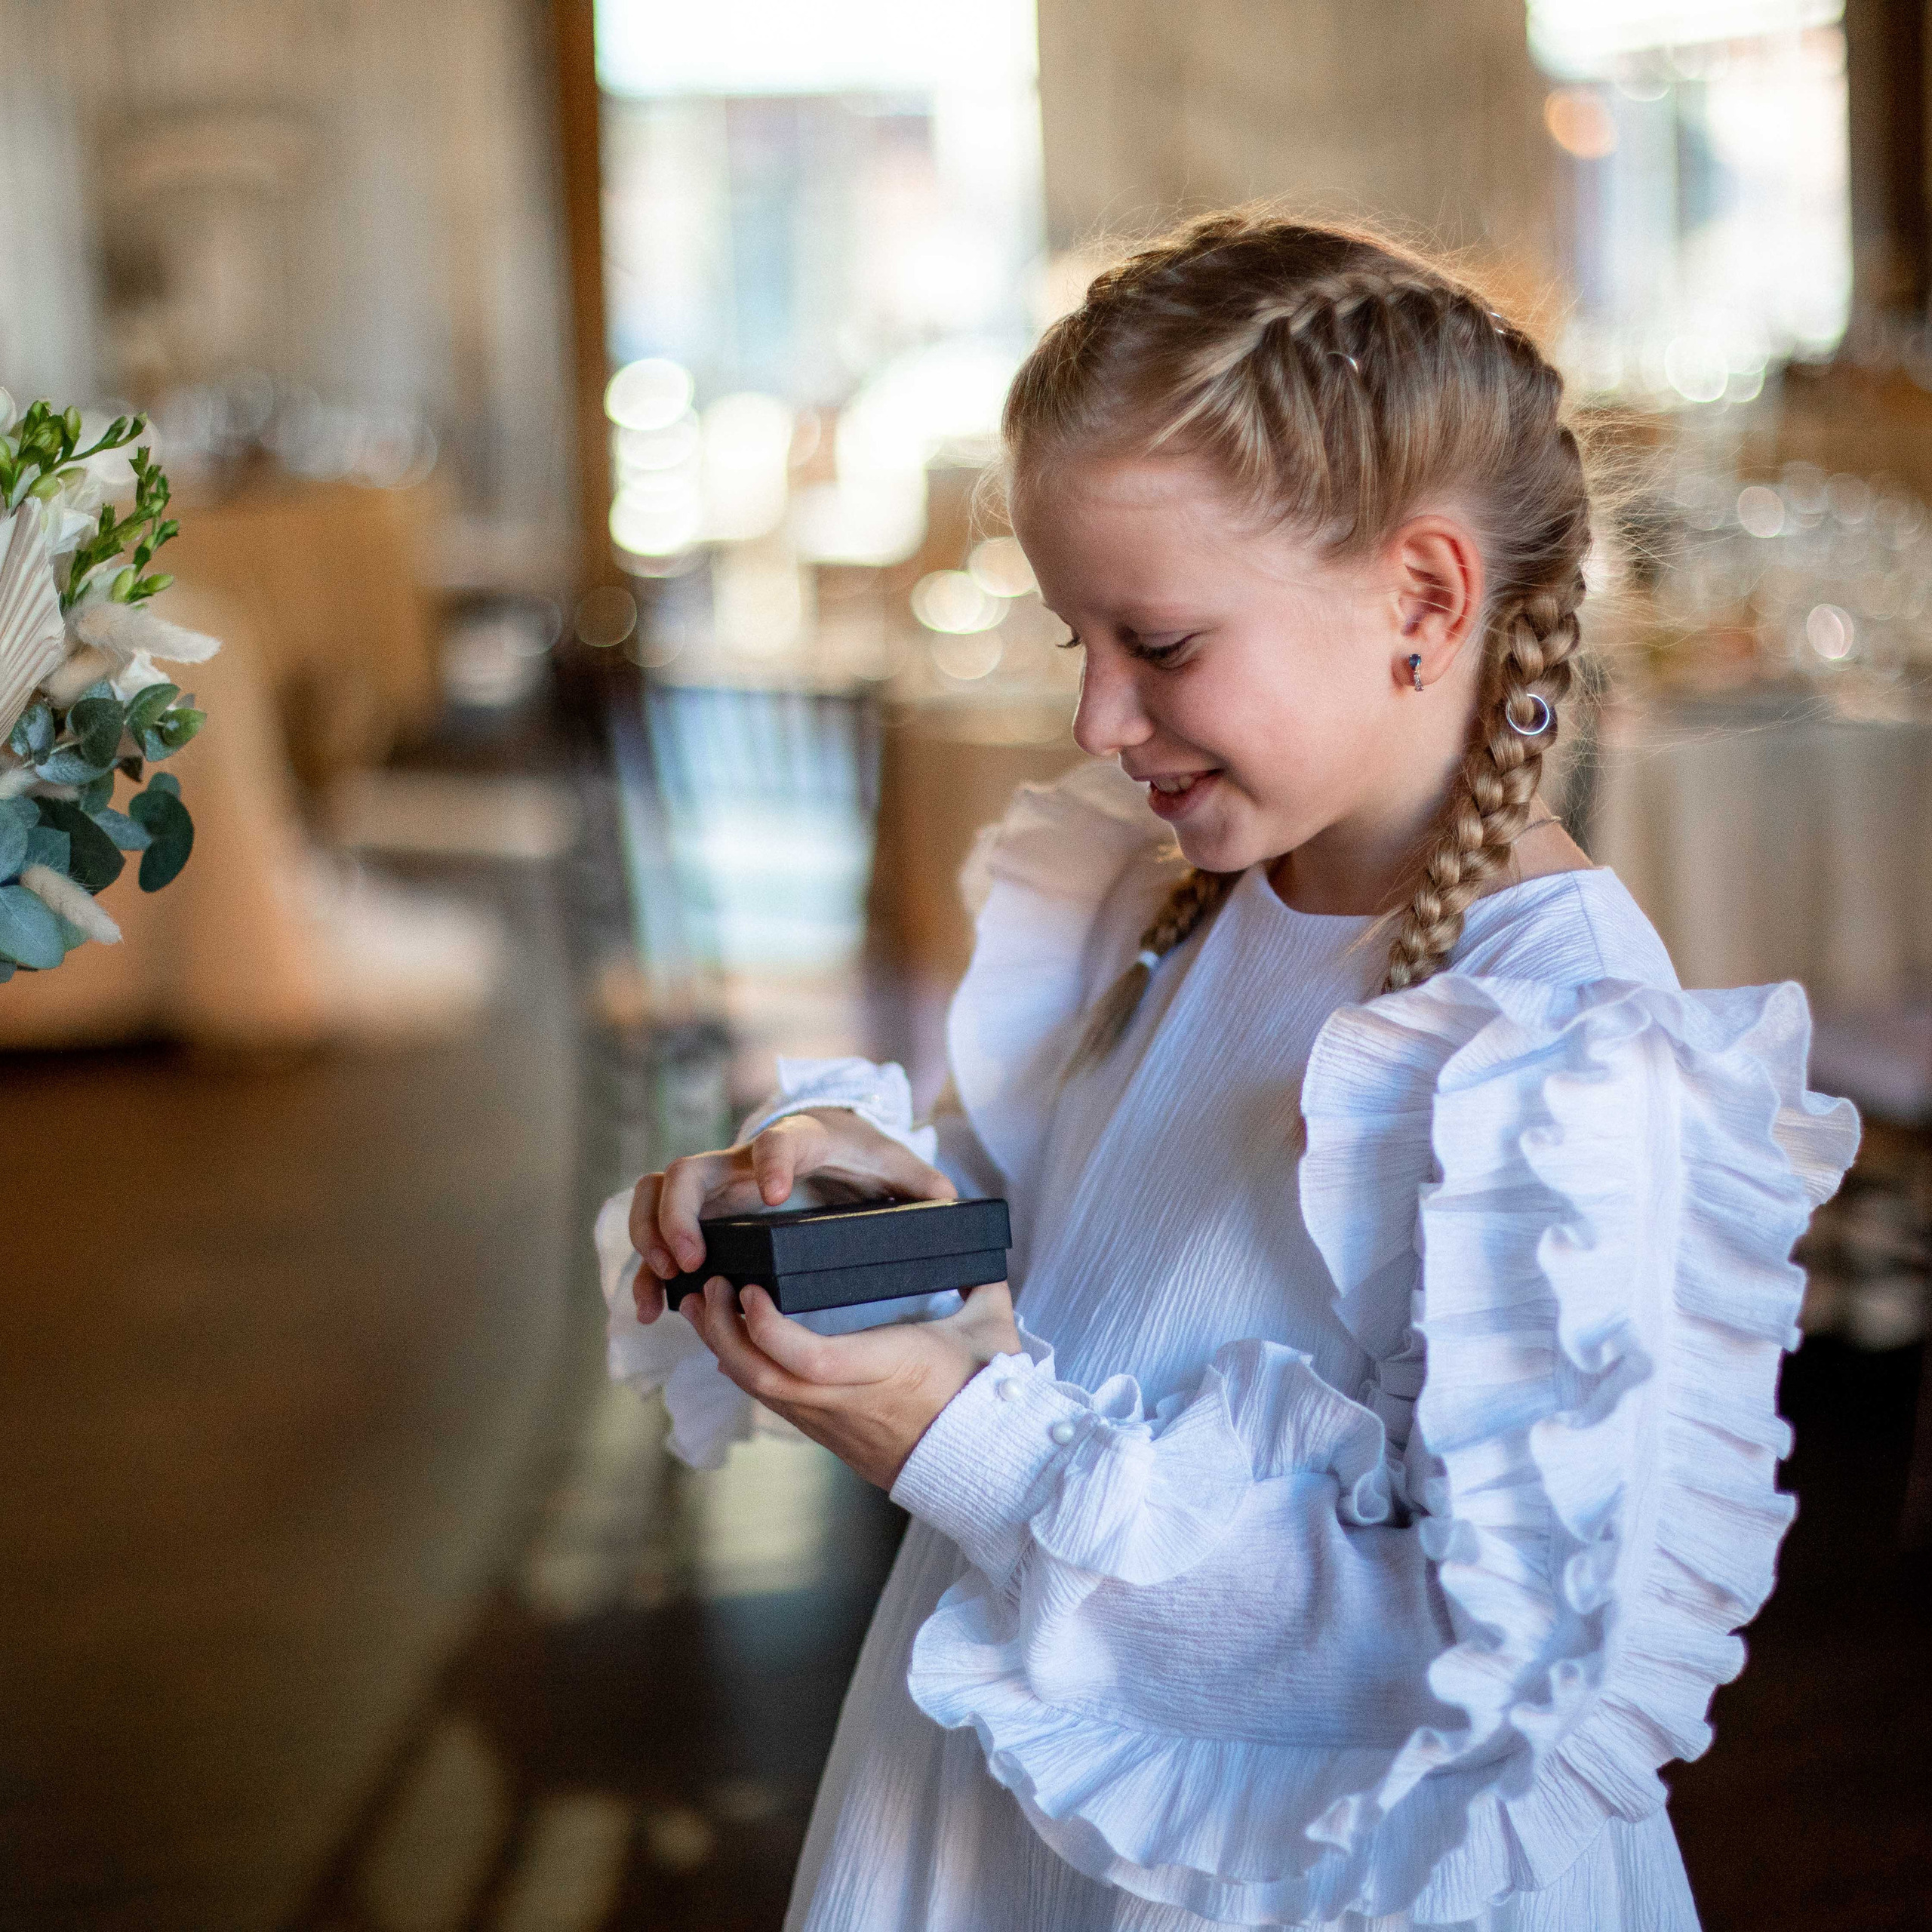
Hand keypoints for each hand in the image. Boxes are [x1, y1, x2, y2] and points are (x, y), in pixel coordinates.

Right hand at [628, 1108, 956, 1324]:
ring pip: (659, 1193)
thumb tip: (950, 1205)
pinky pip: (659, 1233)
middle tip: (695, 1259)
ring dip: (651, 1236)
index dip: (774, 1160)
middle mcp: (748, 1159)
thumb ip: (925, 1187)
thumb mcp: (901, 1170)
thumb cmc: (868, 1161)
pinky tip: (652, 1311)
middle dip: (682, 1211)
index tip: (774, 1193)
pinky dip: (647, 1270)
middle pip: (694, 1168)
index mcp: (804, 1143)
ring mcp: (720, 1186)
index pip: (783, 1141)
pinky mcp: (704, 1216)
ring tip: (669, 1280)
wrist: (835, 1148)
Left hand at [680, 1278, 1021, 1488]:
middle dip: (723, 1331)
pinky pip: (774, 1403)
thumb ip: (978, 1274)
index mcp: (887, 1369)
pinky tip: (733, 1343)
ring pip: (760, 1392)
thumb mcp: (992, 1325)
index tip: (750, 1289)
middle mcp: (849, 1402)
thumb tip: (968, 1230)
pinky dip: (746, 1369)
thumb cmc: (992, 1392)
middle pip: (763, 1377)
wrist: (992, 1467)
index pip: (809, 1360)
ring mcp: (834, 1424)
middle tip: (711, 1286)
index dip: (768, 1328)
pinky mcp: (830, 1436)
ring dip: (725, 1348)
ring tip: (707, 1306)